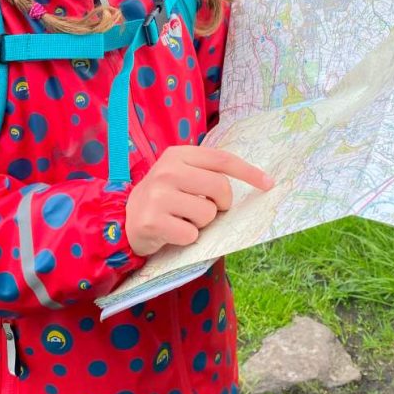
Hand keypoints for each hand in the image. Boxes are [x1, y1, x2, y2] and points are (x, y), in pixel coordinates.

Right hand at [125, 146, 274, 255]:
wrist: (124, 219)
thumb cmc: (163, 198)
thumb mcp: (181, 175)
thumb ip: (207, 173)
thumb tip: (255, 182)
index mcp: (178, 155)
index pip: (222, 159)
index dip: (248, 171)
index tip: (268, 184)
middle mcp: (167, 171)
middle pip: (220, 188)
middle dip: (222, 204)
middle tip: (207, 209)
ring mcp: (158, 195)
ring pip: (207, 214)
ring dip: (202, 223)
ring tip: (183, 219)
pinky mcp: (153, 221)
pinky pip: (191, 234)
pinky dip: (188, 238)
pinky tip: (172, 232)